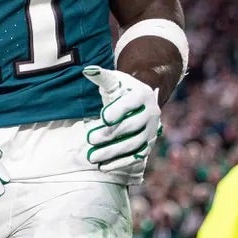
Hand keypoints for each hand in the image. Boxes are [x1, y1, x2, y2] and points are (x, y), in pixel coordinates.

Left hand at [83, 66, 161, 184]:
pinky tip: (103, 167)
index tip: (102, 117)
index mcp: (143, 94)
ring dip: (113, 152)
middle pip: (131, 126)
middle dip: (110, 134)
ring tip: (92, 157)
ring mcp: (151, 131)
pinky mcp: (147, 145)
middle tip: (90, 139)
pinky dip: (119, 163)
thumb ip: (101, 76)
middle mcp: (151, 113)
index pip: (131, 103)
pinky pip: (135, 157)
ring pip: (133, 144)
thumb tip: (87, 70)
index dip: (118, 110)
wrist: (140, 100)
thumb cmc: (122, 88)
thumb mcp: (114, 80)